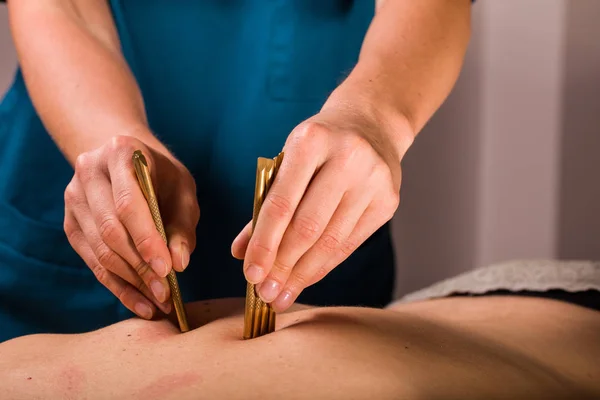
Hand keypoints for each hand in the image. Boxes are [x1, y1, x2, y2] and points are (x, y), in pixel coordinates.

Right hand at [64, 135, 199, 318]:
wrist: (127, 160)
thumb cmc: (162, 175)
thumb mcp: (183, 189)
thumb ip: (183, 224)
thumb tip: (179, 264)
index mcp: (119, 153)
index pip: (127, 203)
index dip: (146, 239)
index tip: (167, 270)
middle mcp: (88, 172)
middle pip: (110, 230)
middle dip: (140, 267)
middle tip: (165, 294)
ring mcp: (74, 198)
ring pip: (99, 250)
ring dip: (130, 282)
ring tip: (157, 303)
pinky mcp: (71, 224)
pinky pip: (93, 262)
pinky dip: (118, 286)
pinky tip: (140, 302)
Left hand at [232, 106, 405, 311]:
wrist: (370, 125)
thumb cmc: (318, 147)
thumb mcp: (287, 161)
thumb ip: (264, 204)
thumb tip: (240, 252)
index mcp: (311, 140)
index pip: (281, 203)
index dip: (264, 244)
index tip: (251, 274)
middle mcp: (347, 157)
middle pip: (308, 227)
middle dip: (283, 266)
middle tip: (265, 294)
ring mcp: (373, 179)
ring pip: (331, 241)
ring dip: (303, 274)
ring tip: (282, 295)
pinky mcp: (388, 200)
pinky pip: (350, 243)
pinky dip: (324, 265)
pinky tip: (306, 279)